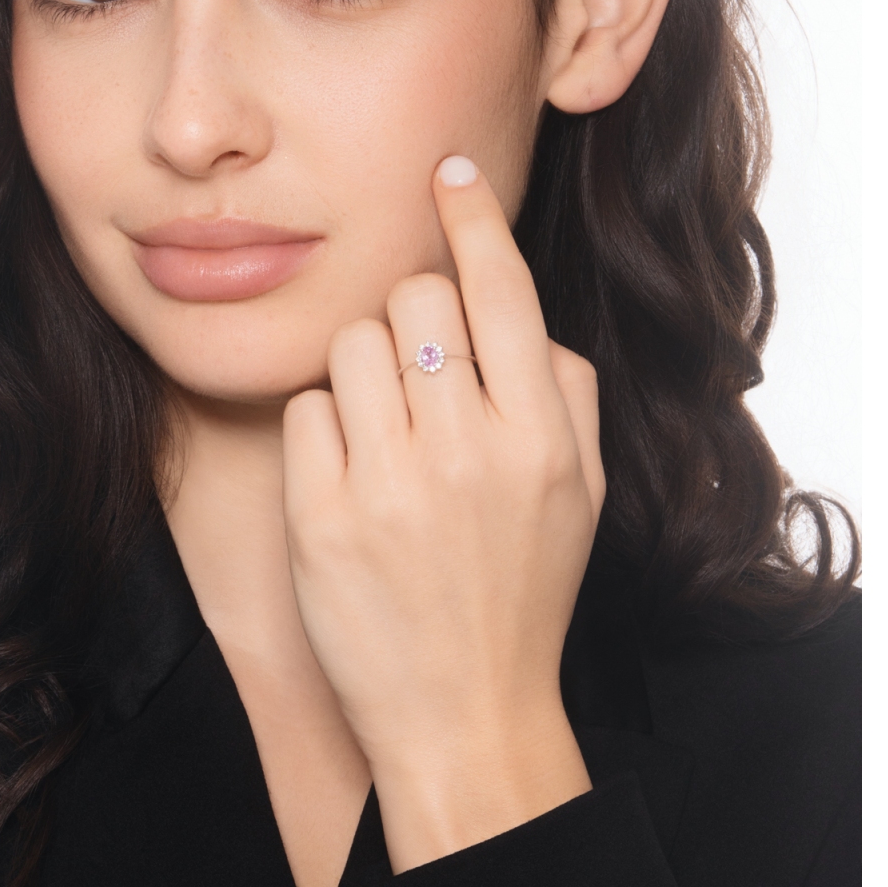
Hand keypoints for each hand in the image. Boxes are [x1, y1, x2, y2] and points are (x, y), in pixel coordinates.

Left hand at [282, 156, 603, 871]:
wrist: (463, 714)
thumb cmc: (523, 593)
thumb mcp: (581, 494)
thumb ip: (562, 390)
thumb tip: (515, 307)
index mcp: (540, 438)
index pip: (502, 290)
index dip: (471, 217)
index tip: (448, 172)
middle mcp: (467, 452)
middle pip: (414, 300)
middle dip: (414, 317)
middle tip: (420, 369)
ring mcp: (389, 487)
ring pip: (351, 344)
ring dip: (364, 370)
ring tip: (386, 431)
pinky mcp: (322, 519)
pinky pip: (307, 409)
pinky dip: (326, 427)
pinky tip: (352, 474)